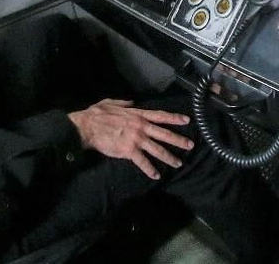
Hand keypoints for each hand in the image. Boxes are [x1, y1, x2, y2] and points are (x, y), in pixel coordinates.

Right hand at [66, 99, 192, 178]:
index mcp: (138, 115)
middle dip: (179, 140)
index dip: (174, 118)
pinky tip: (156, 175)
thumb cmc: (97, 114)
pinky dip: (150, 170)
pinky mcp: (129, 151)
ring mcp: (136, 139)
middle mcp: (141, 127)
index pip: (160, 116)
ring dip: (169, 157)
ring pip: (157, 150)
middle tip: (191, 145)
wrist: (87, 127)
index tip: (187, 120)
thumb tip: (132, 102)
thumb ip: (124, 103)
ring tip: (179, 163)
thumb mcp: (112, 102)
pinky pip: (143, 162)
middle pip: (164, 134)